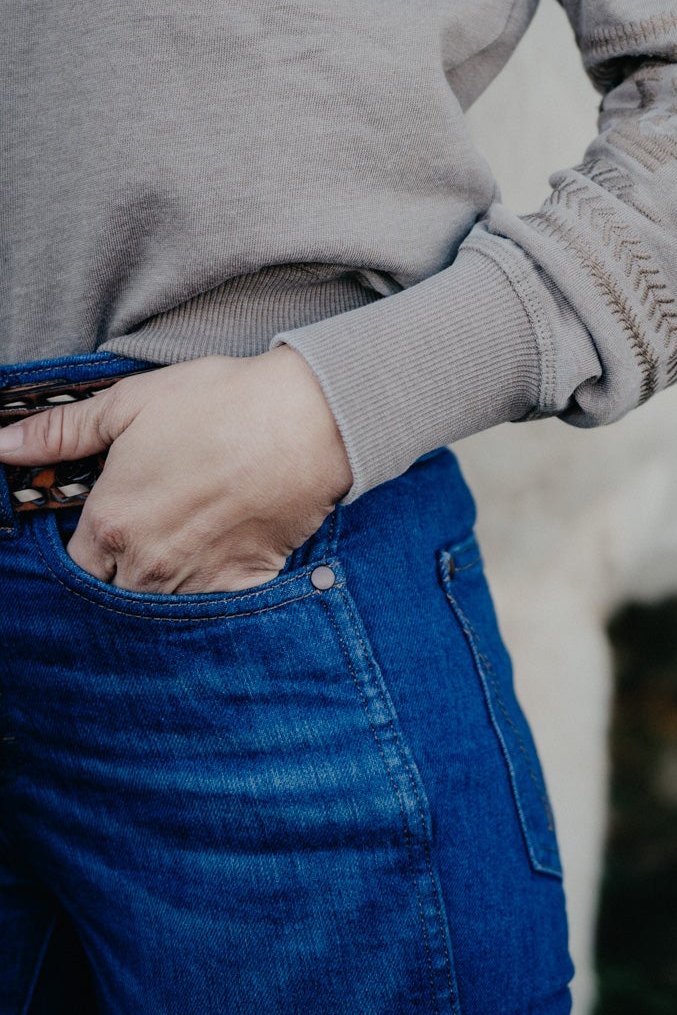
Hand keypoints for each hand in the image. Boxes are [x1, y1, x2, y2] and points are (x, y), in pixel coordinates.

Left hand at [0, 347, 352, 593]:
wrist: (308, 420)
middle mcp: (147, 567)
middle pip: (112, 593)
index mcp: (112, 525)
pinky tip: (220, 555)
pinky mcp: (243, 585)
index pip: (72, 566)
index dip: (85, 548)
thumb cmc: (220, 404)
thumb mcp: (133, 402)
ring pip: (159, 605)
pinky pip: (213, 611)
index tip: (104, 526)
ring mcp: (197, 582)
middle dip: (120, 571)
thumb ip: (62, 431)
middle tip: (148, 530)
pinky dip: (211, 596)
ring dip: (162, 583)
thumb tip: (1, 444)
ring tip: (184, 538)